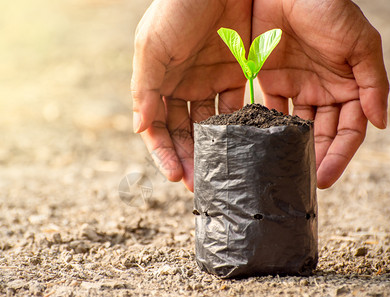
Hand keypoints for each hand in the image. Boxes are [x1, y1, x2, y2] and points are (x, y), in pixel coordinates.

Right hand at [131, 0, 252, 190]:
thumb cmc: (177, 9)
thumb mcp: (153, 47)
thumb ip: (145, 88)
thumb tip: (139, 128)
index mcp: (159, 83)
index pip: (158, 127)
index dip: (164, 152)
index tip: (175, 175)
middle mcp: (183, 87)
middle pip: (186, 132)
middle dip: (191, 158)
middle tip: (202, 186)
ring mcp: (211, 81)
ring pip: (213, 125)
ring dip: (217, 150)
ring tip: (227, 173)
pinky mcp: (238, 72)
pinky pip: (241, 106)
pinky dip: (243, 126)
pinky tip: (250, 145)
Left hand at [252, 0, 388, 187]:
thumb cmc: (329, 10)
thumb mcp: (360, 44)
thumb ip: (372, 84)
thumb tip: (382, 123)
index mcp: (347, 87)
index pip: (348, 131)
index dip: (339, 155)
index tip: (324, 178)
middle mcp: (322, 92)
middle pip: (321, 135)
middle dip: (314, 159)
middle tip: (301, 182)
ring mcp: (295, 88)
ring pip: (294, 128)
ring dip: (289, 150)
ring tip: (279, 170)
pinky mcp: (269, 80)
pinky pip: (268, 110)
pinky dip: (265, 128)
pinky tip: (259, 146)